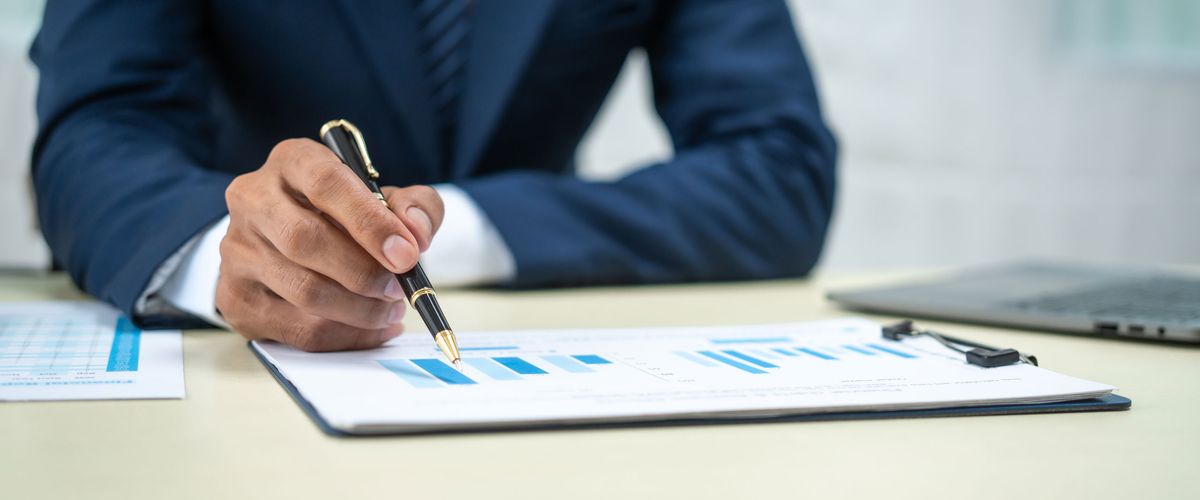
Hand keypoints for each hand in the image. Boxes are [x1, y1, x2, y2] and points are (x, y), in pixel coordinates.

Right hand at [217, 138, 443, 350]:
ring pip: (303, 290)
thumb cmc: (346, 216)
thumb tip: (415, 233)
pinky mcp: (236, 297)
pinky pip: (297, 329)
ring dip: (359, 309)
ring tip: (390, 309)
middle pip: (305, 240)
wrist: (290, 243)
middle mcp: (253, 199)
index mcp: (293, 161)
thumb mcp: (387, 199)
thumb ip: (415, 206)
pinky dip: (346, 336)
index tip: (406, 254)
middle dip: (363, 272)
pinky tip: (371, 328)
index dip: (370, 221)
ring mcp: (237, 250)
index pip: (326, 183)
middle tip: (398, 288)